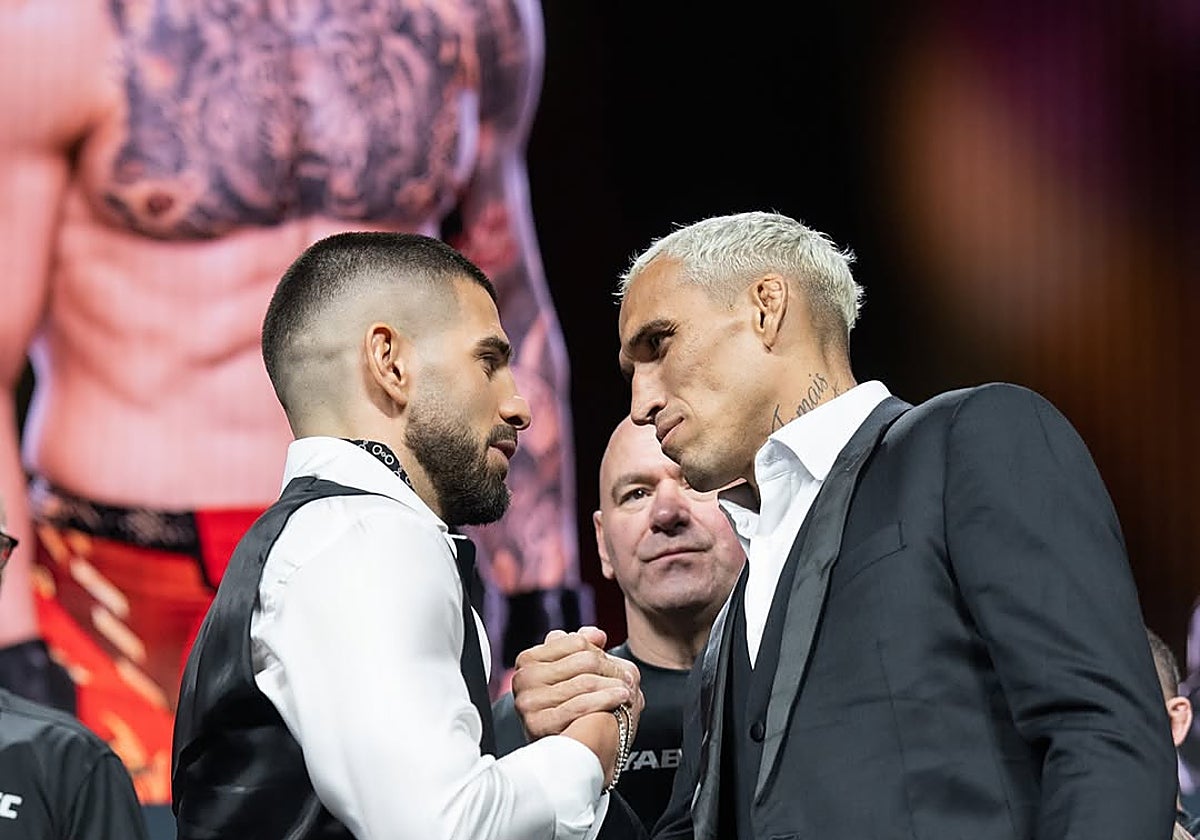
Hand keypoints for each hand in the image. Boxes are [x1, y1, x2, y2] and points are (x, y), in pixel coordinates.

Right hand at [511, 627, 638, 739]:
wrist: (561, 753)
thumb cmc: (568, 708)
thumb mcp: (570, 673)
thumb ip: (579, 648)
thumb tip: (597, 635)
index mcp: (528, 659)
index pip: (575, 642)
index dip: (600, 652)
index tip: (614, 663)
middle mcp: (523, 678)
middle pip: (583, 660)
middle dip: (610, 669)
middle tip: (627, 679)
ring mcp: (528, 701)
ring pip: (585, 682)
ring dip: (614, 685)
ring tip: (628, 691)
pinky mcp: (537, 724)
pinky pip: (579, 705)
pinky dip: (606, 699)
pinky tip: (622, 698)